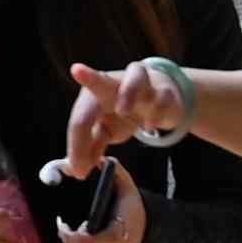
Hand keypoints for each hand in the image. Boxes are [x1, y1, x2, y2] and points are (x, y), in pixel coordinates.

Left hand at [57, 156, 146, 242]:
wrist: (147, 222)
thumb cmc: (128, 202)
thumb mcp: (124, 183)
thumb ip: (112, 170)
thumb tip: (98, 160)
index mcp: (121, 229)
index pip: (94, 241)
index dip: (73, 236)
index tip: (63, 224)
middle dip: (70, 241)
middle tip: (67, 226)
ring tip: (77, 235)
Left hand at [62, 59, 179, 164]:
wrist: (161, 100)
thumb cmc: (124, 113)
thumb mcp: (106, 131)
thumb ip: (92, 147)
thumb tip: (77, 170)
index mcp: (94, 95)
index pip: (81, 119)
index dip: (78, 145)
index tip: (78, 171)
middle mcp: (115, 84)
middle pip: (101, 79)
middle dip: (90, 77)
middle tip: (76, 71)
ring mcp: (142, 84)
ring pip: (136, 76)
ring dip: (128, 92)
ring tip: (122, 110)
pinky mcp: (165, 91)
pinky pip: (162, 97)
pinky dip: (157, 111)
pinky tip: (151, 126)